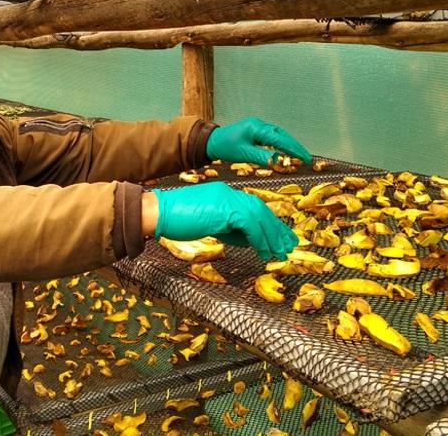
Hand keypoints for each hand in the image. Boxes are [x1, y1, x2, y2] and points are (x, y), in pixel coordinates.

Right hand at [153, 182, 297, 260]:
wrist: (159, 211)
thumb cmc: (177, 219)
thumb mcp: (209, 225)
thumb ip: (229, 230)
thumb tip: (250, 241)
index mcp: (226, 195)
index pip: (253, 208)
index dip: (268, 223)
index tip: (278, 238)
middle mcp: (230, 193)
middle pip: (261, 209)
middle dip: (276, 229)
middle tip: (288, 245)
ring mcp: (228, 198)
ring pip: (259, 216)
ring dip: (271, 236)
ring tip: (279, 253)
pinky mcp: (225, 209)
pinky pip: (250, 224)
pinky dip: (260, 239)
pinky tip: (264, 252)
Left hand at [206, 117, 311, 165]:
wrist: (212, 141)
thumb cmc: (225, 147)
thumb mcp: (243, 154)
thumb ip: (260, 157)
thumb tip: (277, 162)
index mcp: (256, 128)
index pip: (279, 139)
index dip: (293, 149)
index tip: (305, 158)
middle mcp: (259, 125)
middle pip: (282, 135)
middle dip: (295, 146)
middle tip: (307, 158)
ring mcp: (258, 127)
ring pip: (279, 135)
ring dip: (289, 144)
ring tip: (300, 155)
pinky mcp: (256, 131)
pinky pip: (273, 136)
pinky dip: (282, 143)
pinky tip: (286, 151)